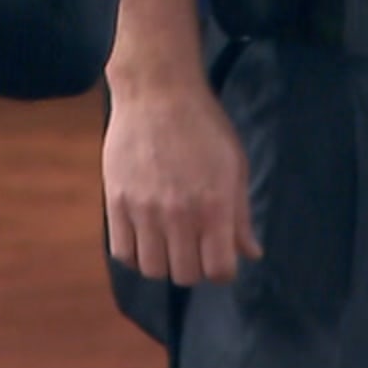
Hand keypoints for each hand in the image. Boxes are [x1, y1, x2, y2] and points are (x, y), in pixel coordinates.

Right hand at [102, 70, 261, 285]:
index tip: (219, 257)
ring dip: (163, 263)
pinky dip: (134, 254)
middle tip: (193, 248)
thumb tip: (251, 253)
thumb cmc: (204, 125)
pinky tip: (143, 237)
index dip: (223, 270)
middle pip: (186, 275)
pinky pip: (122, 252)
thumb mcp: (234, 166)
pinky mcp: (116, 202)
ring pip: (152, 269)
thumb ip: (241, 215)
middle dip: (195, 268)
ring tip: (167, 244)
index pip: (220, 270)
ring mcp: (144, 209)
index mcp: (214, 206)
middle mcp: (179, 214)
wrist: (158, 92)